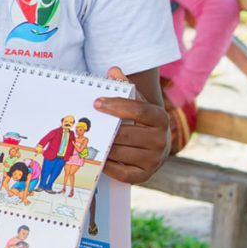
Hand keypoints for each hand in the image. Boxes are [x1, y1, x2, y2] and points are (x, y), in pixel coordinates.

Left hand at [94, 66, 169, 183]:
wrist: (154, 143)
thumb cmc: (140, 119)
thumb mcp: (136, 100)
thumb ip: (124, 86)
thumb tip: (113, 71)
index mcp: (160, 118)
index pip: (139, 110)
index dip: (116, 106)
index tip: (96, 103)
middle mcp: (161, 140)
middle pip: (126, 134)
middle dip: (105, 130)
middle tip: (85, 126)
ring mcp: (154, 160)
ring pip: (121, 153)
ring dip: (103, 147)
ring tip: (86, 141)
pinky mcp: (145, 176)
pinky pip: (122, 173)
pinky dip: (108, 166)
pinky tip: (98, 158)